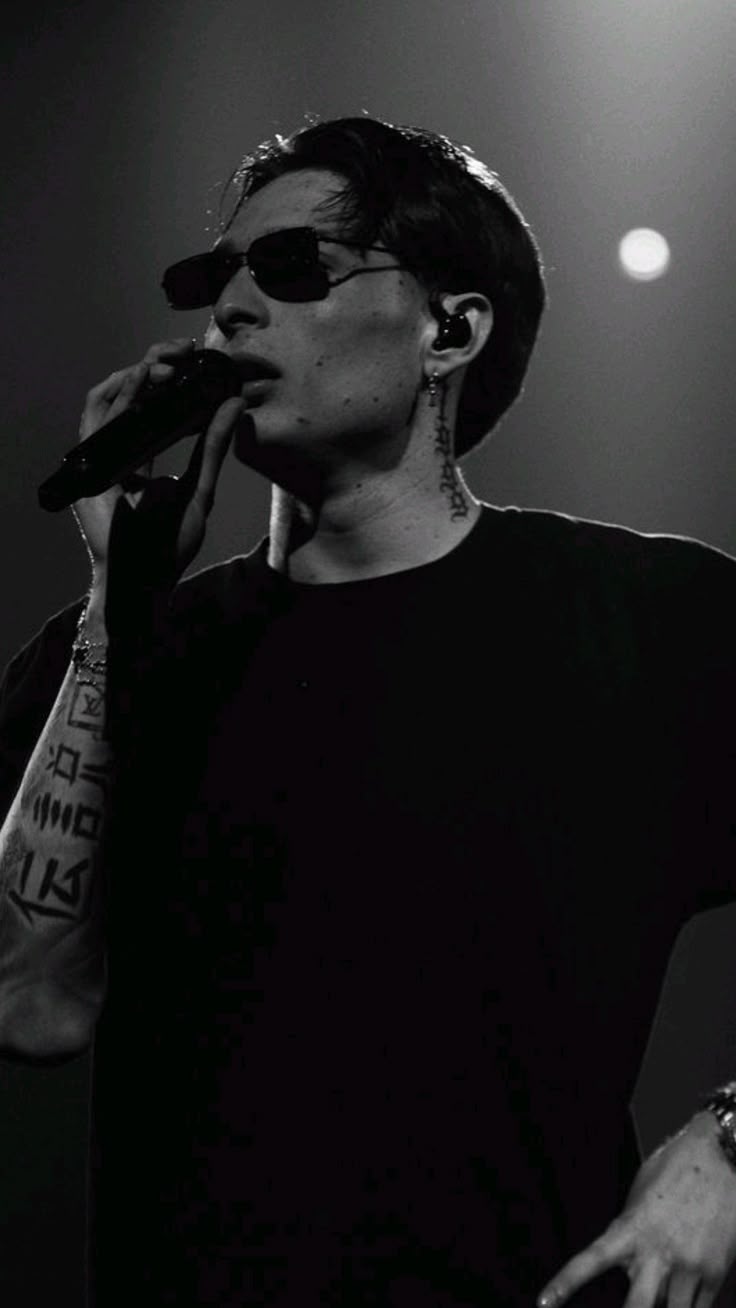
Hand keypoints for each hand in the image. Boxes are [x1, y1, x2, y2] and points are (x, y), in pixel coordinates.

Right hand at [71, 337, 245, 586]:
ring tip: (166, 363)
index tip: (193, 359)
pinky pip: (96, 419)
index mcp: (139, 458)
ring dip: (135, 374)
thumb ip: (213, 447)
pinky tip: (142, 379)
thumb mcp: (200, 488)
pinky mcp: (87, 466)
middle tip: (183, 350)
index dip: (168, 380)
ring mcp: (98, 460)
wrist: (145, 579)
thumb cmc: (168, 545)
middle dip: (153, 365)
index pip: (149, 409)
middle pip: (127, 397)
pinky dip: (118, 394)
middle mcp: (115, 454)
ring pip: (108, 400)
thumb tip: (234, 404)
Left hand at [538, 1112, 735, 1307]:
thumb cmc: (678, 1168)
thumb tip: (627, 1268)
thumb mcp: (640, 1192)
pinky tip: (682, 1297)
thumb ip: (629, 1230)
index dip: (565, 1284)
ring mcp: (689, 1268)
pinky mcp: (715, 1275)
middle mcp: (659, 1252)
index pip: (591, 1260)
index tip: (543, 1304)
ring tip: (659, 1294)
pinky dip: (687, 1307)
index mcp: (633, 1227)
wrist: (724, 1157)